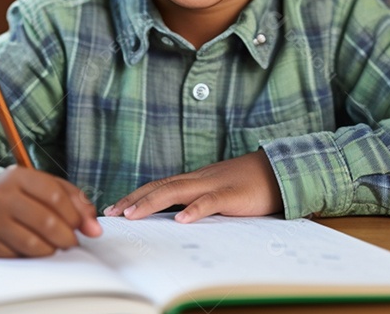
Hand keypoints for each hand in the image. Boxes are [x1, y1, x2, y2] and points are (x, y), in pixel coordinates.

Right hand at [0, 166, 101, 256]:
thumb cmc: (22, 196)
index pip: (55, 196)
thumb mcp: (47, 188)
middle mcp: (1, 195)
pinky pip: (17, 256)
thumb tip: (94, 230)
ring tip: (56, 246)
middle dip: (67, 237)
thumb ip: (76, 202)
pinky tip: (35, 250)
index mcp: (18, 176)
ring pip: (33, 243)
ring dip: (52, 249)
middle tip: (72, 242)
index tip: (82, 227)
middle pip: (46, 221)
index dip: (75, 215)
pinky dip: (32, 257)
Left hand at [103, 150, 282, 222]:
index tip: (114, 208)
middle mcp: (199, 179)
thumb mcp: (217, 190)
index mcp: (195, 179)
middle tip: (111, 213)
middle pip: (160, 187)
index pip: (158, 185)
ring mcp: (214, 184)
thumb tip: (175, 216)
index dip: (135, 196)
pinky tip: (181, 220)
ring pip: (176, 191)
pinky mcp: (231, 195)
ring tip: (132, 215)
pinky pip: (210, 201)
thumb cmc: (247, 184)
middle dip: (133, 200)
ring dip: (151, 203)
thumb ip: (197, 199)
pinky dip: (194, 210)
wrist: (278, 170)